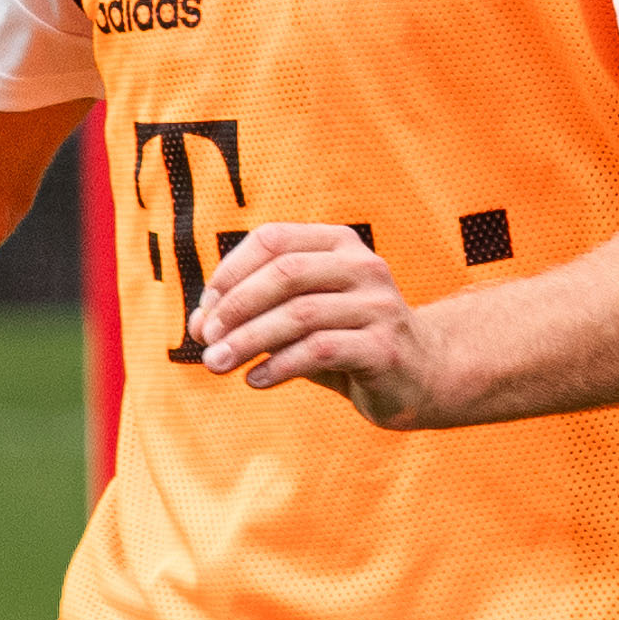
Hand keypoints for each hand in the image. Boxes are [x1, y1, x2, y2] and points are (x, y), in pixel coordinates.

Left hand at [187, 222, 469, 424]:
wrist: (420, 376)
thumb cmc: (347, 341)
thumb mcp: (300, 319)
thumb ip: (256, 314)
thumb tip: (198, 326)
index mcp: (339, 245)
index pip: (273, 239)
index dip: (230, 272)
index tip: (205, 310)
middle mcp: (363, 267)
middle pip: (286, 273)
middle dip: (236, 306)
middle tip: (205, 339)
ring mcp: (379, 306)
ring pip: (300, 314)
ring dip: (249, 340)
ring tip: (217, 364)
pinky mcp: (385, 348)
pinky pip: (321, 350)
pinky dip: (280, 365)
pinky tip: (255, 380)